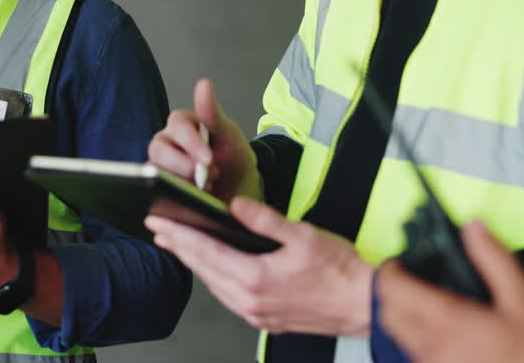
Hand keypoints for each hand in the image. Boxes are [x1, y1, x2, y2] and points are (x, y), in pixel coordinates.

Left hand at [145, 195, 372, 335]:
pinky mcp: (266, 320)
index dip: (178, 236)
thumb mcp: (303, 234)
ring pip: (214, 286)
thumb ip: (264, 219)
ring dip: (196, 264)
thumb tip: (234, 204)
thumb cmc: (340, 271)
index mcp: (255, 278)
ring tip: (180, 246)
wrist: (365, 306)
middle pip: (203, 270)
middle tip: (158, 231)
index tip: (158, 224)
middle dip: (179, 248)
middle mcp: (251, 301)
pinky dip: (216, 279)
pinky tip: (214, 268)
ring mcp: (257, 314)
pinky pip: (230, 298)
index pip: (205, 252)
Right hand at [147, 78, 259, 201]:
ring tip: (206, 189)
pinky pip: (155, 190)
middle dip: (184, 165)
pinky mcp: (159, 187)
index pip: (177, 125)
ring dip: (181, 182)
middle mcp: (166, 143)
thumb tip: (203, 83)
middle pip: (158, 148)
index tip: (209, 159)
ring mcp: (160, 166)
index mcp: (182, 124)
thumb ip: (213, 113)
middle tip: (209, 177)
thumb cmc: (232, 159)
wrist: (238, 191)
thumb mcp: (229, 135)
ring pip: (155, 170)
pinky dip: (174, 195)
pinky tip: (193, 199)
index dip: (191, 143)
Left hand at [376, 221, 523, 362]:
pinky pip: (416, 354)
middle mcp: (431, 346)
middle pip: (388, 313)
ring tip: (433, 304)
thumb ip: (495, 260)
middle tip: (416, 281)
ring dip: (407, 316)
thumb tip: (473, 226)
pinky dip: (420, 337)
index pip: (392, 290)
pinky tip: (447, 333)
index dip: (391, 271)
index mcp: (447, 321)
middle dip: (395, 293)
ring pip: (400, 335)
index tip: (403, 262)